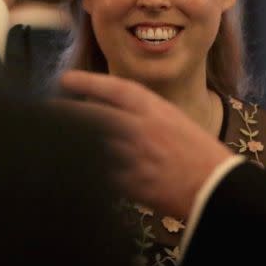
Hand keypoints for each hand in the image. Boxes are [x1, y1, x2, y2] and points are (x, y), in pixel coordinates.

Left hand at [58, 70, 234, 218]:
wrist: (217, 186)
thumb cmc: (198, 152)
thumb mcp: (173, 120)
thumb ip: (144, 114)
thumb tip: (110, 111)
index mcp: (154, 109)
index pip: (113, 89)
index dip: (85, 82)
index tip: (65, 79)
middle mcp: (142, 128)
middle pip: (93, 116)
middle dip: (67, 113)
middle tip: (48, 110)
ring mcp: (135, 156)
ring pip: (92, 145)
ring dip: (72, 141)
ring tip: (53, 138)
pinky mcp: (132, 183)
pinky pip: (100, 173)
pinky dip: (86, 168)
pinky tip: (74, 167)